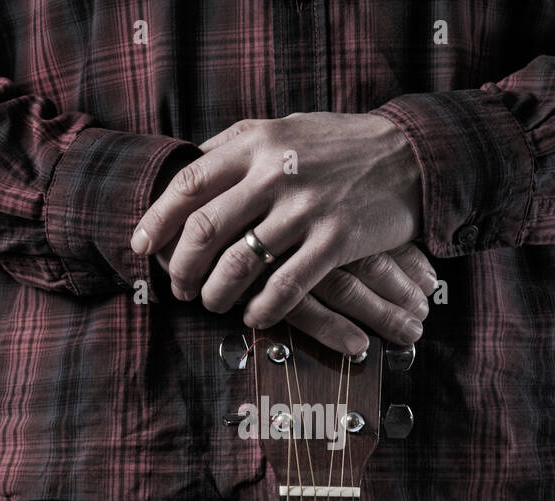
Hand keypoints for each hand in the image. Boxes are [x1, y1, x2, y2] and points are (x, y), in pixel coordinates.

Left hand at [132, 112, 423, 336]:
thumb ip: (237, 145)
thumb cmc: (341, 145)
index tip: (142, 247)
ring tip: (211, 304)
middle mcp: (275, 173)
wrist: (412, 154)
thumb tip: (188, 163)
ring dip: (216, 292)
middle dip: (181, 266)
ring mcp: (306, 208)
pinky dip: (263, 309)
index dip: (156, 220)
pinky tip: (254, 318)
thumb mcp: (285, 127)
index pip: (187, 185)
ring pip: (239, 261)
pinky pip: (286, 286)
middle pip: (204, 228)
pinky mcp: (337, 240)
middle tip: (177, 286)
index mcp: (256, 143)